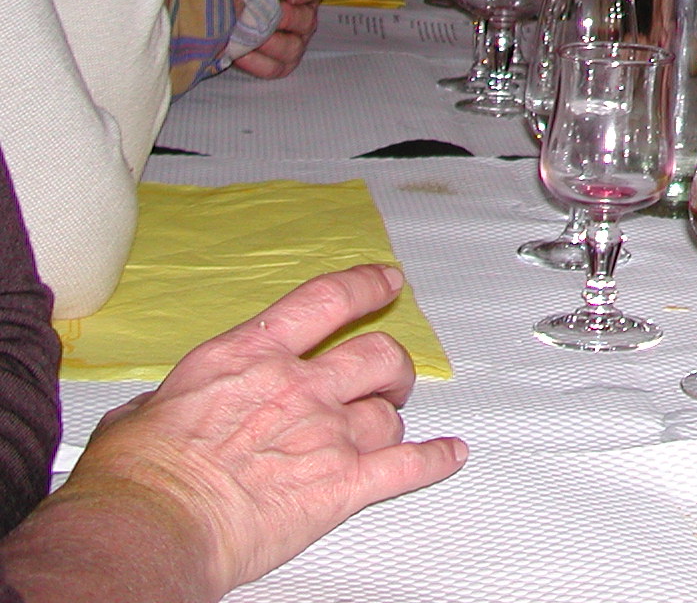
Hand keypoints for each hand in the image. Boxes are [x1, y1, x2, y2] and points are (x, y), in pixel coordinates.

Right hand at [50, 265, 465, 597]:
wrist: (150, 525)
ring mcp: (327, 435)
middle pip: (376, 356)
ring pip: (388, 415)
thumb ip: (171, 403)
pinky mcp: (342, 486)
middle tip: (390, 375)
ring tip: (388, 426)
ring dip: (392, 420)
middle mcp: (299, 388)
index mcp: (251, 358)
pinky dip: (434, 461)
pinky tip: (448, 455)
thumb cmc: (138, 476)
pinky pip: (408, 467)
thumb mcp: (143, 412)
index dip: (365, 286)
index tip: (385, 281)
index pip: (327, 301)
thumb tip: (155, 412)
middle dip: (392, 366)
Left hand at [233, 0, 323, 78]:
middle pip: (305, 20)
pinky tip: (241, 55)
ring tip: (251, 38)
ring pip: (292, 48)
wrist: (228, 15)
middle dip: (286, 19)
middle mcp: (302, 19)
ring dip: (271, 43)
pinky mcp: (279, 65)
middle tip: (266, 16)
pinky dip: (258, 63)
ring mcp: (293, 44)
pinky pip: (274, 68)